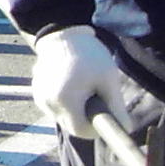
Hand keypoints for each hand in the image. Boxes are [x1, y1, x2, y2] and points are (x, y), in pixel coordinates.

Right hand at [28, 26, 140, 141]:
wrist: (63, 35)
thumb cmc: (89, 55)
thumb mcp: (107, 78)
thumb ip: (116, 106)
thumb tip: (127, 128)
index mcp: (65, 100)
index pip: (81, 131)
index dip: (95, 129)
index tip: (105, 118)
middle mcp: (48, 102)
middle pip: (71, 125)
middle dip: (86, 118)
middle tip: (96, 99)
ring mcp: (40, 98)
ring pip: (63, 117)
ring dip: (75, 110)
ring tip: (83, 87)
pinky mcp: (37, 94)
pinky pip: (55, 108)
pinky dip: (65, 103)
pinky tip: (71, 84)